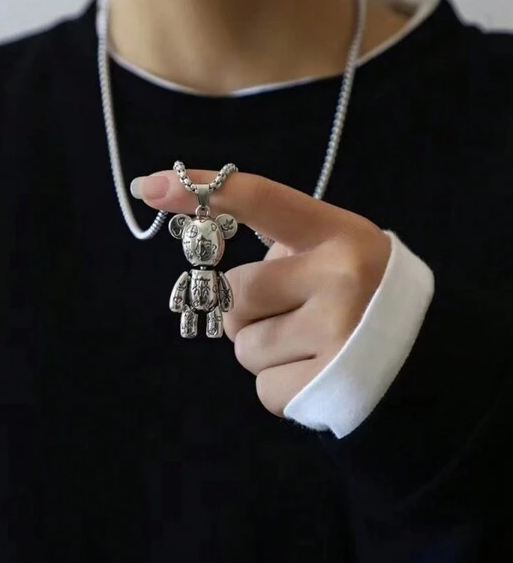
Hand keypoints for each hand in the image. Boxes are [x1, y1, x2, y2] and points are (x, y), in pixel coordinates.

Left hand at [131, 170, 390, 416]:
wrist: (421, 360)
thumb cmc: (364, 298)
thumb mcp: (334, 253)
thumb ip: (282, 241)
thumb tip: (200, 221)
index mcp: (339, 234)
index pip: (262, 200)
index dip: (204, 191)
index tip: (152, 186)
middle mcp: (339, 276)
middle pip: (235, 293)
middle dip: (249, 309)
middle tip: (292, 313)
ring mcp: (335, 332)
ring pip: (244, 345)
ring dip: (264, 349)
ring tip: (309, 346)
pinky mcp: (326, 385)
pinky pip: (263, 387)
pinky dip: (279, 384)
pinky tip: (314, 373)